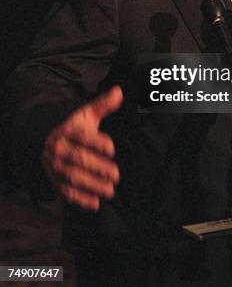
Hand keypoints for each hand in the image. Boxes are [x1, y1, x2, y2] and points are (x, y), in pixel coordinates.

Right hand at [41, 85, 122, 210]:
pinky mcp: (55, 181)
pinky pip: (65, 192)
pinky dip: (80, 199)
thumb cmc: (75, 128)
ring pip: (72, 177)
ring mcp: (55, 166)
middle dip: (97, 167)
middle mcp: (59, 148)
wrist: (50, 143)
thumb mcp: (87, 115)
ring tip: (110, 190)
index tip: (112, 149)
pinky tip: (95, 203)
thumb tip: (119, 91)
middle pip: (78, 159)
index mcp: (68, 131)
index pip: (82, 137)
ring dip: (91, 185)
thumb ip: (103, 105)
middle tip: (116, 174)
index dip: (97, 143)